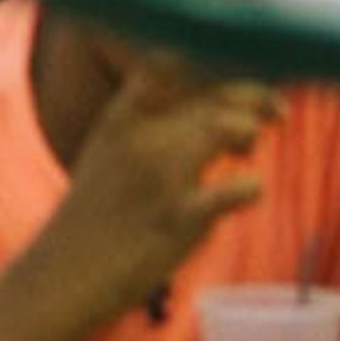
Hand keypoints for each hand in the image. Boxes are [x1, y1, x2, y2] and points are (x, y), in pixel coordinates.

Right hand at [38, 63, 272, 320]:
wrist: (62, 275)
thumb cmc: (92, 219)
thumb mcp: (106, 155)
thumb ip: (144, 127)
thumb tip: (203, 114)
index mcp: (120, 118)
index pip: (170, 66)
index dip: (210, 65)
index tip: (234, 77)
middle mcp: (141, 138)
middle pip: (209, 98)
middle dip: (252, 98)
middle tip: (277, 111)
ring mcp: (160, 177)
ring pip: (223, 127)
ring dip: (249, 132)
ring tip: (248, 151)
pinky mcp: (178, 218)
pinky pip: (233, 190)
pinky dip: (250, 187)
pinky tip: (250, 191)